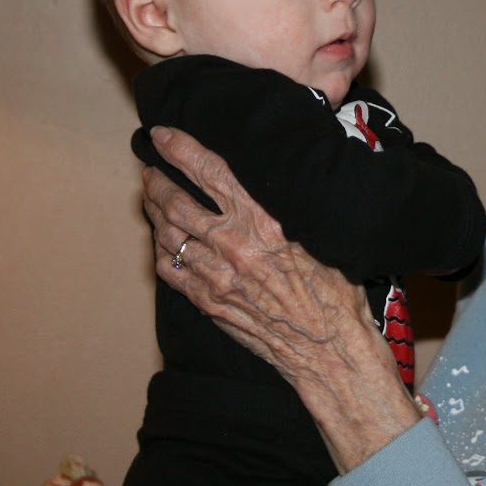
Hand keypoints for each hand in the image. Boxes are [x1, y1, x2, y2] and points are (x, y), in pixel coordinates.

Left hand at [141, 126, 422, 468]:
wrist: (329, 350)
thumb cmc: (335, 292)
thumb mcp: (320, 234)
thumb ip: (288, 205)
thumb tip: (276, 177)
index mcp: (264, 219)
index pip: (209, 170)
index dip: (180, 148)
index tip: (162, 134)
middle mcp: (234, 243)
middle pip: (176, 201)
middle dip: (157, 181)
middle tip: (150, 170)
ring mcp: (217, 275)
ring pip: (168, 235)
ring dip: (154, 213)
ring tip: (150, 200)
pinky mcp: (209, 303)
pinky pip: (170, 272)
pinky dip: (160, 252)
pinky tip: (161, 244)